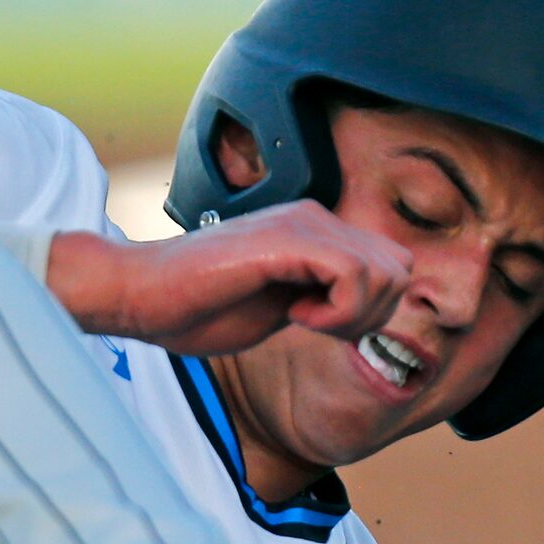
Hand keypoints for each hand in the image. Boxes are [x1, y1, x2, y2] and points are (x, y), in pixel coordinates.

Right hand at [47, 206, 411, 356]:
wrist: (142, 297)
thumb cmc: (197, 309)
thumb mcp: (279, 307)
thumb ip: (319, 300)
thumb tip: (363, 314)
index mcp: (315, 231)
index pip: (390, 266)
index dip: (370, 311)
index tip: (321, 325)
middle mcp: (316, 217)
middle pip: (400, 269)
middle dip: (371, 315)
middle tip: (318, 327)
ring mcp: (303, 224)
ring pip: (387, 271)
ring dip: (353, 315)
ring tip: (303, 321)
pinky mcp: (287, 240)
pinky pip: (354, 274)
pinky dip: (336, 311)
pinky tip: (295, 316)